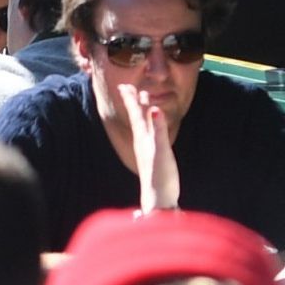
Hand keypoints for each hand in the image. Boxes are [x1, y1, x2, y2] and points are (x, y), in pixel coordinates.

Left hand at [118, 83, 176, 209]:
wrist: (159, 200)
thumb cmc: (160, 177)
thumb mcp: (161, 150)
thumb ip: (158, 129)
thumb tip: (154, 108)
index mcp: (143, 138)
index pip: (135, 113)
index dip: (131, 99)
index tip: (124, 85)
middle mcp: (142, 142)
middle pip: (136, 117)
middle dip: (133, 101)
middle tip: (128, 87)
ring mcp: (147, 150)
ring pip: (142, 125)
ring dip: (141, 111)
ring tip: (142, 101)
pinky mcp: (154, 157)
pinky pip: (150, 135)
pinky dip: (150, 126)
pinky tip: (152, 128)